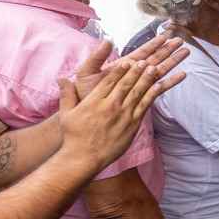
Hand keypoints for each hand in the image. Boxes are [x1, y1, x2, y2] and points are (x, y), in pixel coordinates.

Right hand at [57, 54, 185, 170]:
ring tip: (153, 68)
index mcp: (94, 101)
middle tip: (144, 61)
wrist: (84, 158)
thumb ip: (66, 94)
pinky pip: (145, 107)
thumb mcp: (66, 114)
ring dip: (146, 79)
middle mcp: (110, 106)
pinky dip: (152, 95)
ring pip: (137, 92)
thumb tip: (60, 79)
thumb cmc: (74, 137)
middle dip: (136, 70)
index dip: (119, 70)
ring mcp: (123, 115)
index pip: (109, 81)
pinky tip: (158, 86)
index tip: (126, 62)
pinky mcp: (132, 125)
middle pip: (126, 83)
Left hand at [74, 36, 188, 101]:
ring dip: (173, 62)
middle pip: (155, 59)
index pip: (141, 51)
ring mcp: (139, 85)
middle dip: (168, 50)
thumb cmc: (85, 92)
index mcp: (123, 66)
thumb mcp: (87, 72)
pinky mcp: (142, 97)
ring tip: (186, 53)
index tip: (164, 36)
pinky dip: (171, 82)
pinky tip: (182, 76)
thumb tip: (108, 42)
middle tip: (181, 41)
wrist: (86, 114)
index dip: (153, 44)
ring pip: (160, 71)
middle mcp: (134, 74)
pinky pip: (159, 89)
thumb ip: (97, 57)